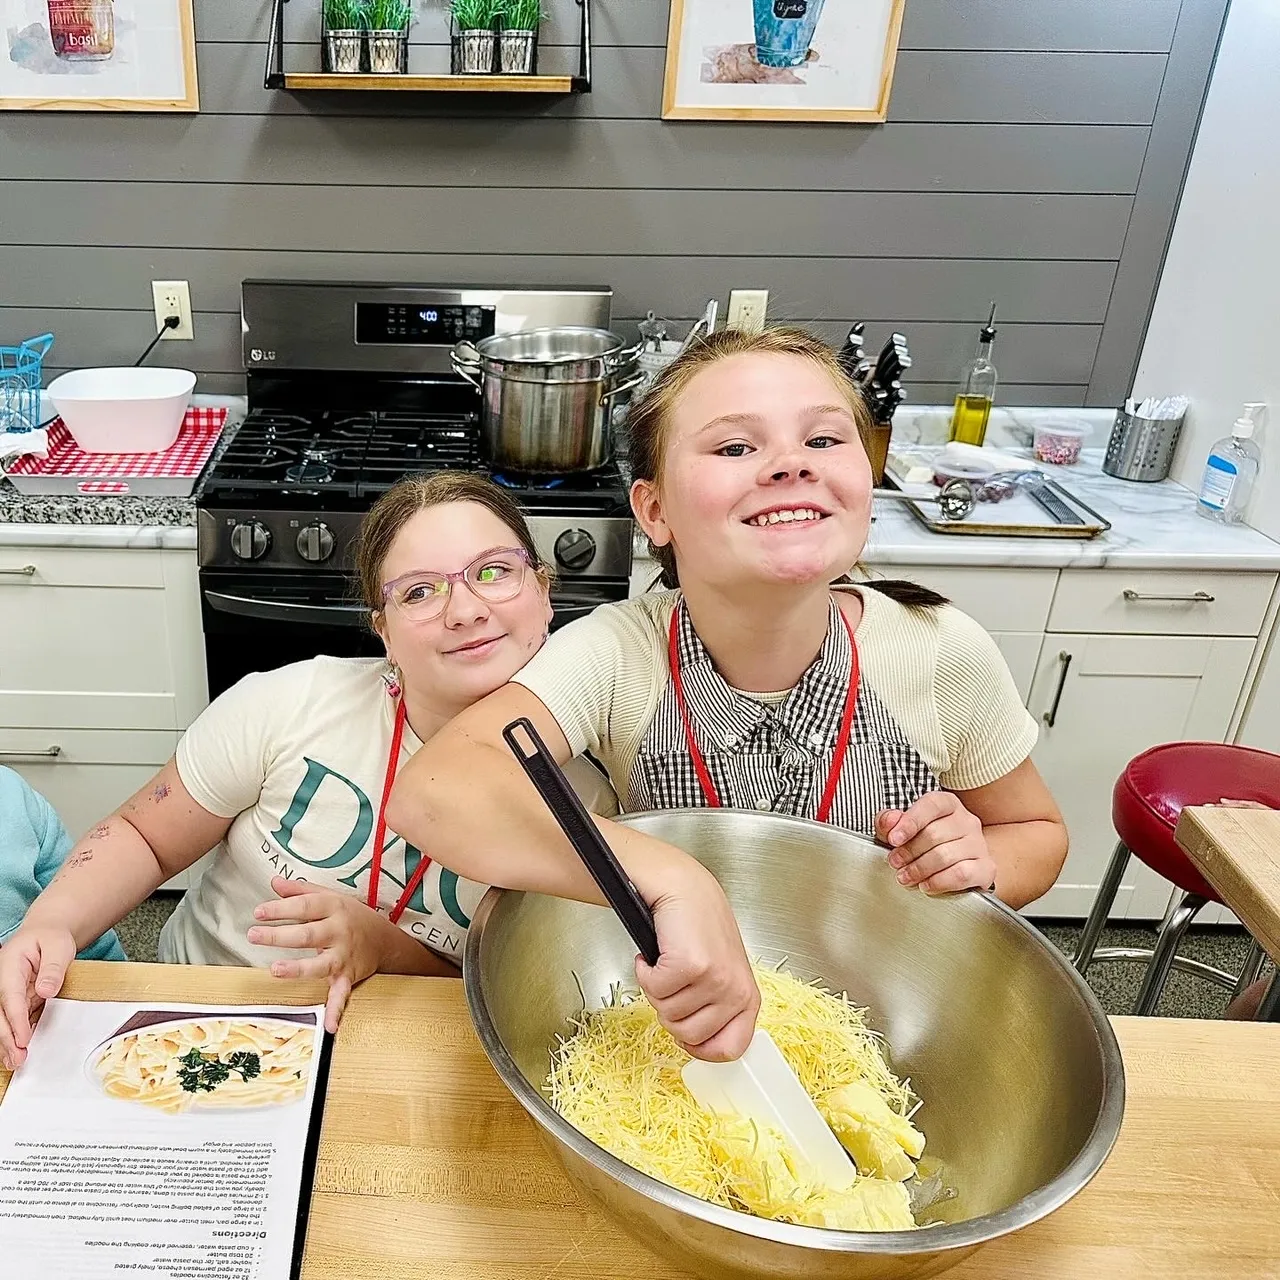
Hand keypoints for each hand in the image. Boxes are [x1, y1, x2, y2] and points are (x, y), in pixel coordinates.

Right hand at [0, 926, 75, 1071]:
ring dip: (7, 1042)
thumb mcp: (58, 945)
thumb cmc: (51, 938)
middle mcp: (2, 981)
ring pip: (2, 1020)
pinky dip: (15, 1036)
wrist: (46, 934)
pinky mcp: (15, 1000)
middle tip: (18, 1058)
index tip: (23, 1039)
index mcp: (8, 966)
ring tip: (15, 1062)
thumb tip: (47, 990)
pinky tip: (19, 1051)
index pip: (10, 997)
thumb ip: (53, 967)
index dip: (16, 1020)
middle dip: (6, 1038)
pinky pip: (12, 1020)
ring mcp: (7, 992)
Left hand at [248, 877, 389, 1032]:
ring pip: (321, 964)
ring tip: (276, 970)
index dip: (281, 908)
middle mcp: (339, 931)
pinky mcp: (348, 976)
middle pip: (308, 934)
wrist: (385, 939)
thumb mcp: (329, 897)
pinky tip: (330, 1025)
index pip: (305, 905)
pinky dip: (337, 1010)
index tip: (259, 911)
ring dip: (299, 969)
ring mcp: (344, 956)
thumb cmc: (351, 916)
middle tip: (254, 934)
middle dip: (280, 935)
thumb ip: (301, 891)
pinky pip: (342, 994)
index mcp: (334, 908)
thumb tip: (275, 883)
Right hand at [635, 863, 758, 1062]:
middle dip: (670, 1011)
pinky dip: (645, 972)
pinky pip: (653, 989)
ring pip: (667, 1013)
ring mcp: (714, 979)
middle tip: (672, 982)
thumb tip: (699, 1047)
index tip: (685, 1032)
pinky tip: (655, 955)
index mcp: (748, 998)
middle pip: (688, 1035)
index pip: (731, 1049)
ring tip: (667, 962)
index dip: (700, 1046)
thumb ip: (717, 1010)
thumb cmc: (698, 930)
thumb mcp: (720, 974)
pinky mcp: (689, 965)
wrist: (684, 889)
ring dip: (657, 989)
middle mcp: (736, 991)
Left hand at [877, 791, 996, 895]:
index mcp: (947, 804)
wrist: (962, 864)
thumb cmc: (928, 843)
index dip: (910, 822)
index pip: (932, 805)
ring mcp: (979, 844)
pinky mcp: (986, 868)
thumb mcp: (904, 828)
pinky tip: (926, 885)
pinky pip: (962, 875)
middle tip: (894, 862)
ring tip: (905, 876)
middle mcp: (967, 821)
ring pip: (946, 856)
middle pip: (935, 834)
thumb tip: (888, 821)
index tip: (893, 839)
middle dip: (909, 851)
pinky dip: (939, 882)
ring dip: (920, 869)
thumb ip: (890, 821)